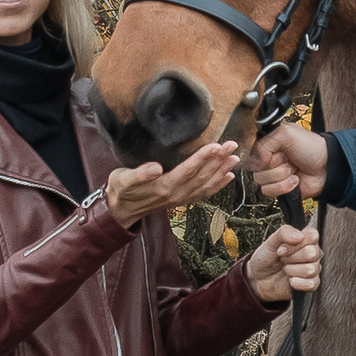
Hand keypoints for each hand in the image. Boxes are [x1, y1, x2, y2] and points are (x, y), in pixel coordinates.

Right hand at [104, 138, 238, 225]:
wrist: (121, 210)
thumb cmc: (121, 190)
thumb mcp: (123, 180)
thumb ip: (139, 174)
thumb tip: (156, 168)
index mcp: (164, 186)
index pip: (188, 170)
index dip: (203, 158)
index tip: (216, 145)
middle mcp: (176, 194)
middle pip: (202, 175)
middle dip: (219, 160)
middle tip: (232, 145)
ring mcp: (181, 199)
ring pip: (207, 184)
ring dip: (222, 170)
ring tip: (235, 157)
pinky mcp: (182, 200)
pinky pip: (205, 193)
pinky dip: (218, 185)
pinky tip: (228, 176)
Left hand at [244, 221, 321, 303]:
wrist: (258, 279)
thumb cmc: (266, 258)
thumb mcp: (270, 242)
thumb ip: (284, 233)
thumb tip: (300, 236)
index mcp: (305, 239)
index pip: (313, 236)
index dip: (295, 243)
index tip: (282, 247)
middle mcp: (313, 252)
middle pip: (312, 253)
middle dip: (291, 258)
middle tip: (282, 259)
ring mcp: (314, 268)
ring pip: (310, 269)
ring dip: (292, 270)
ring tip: (285, 269)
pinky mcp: (311, 283)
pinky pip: (311, 284)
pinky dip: (296, 283)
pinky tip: (290, 280)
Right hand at [248, 121, 329, 198]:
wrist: (327, 167)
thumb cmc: (311, 147)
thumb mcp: (286, 133)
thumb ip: (265, 143)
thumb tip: (255, 162)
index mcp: (268, 145)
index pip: (251, 153)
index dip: (262, 155)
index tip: (276, 151)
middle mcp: (268, 161)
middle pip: (255, 169)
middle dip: (276, 165)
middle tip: (289, 159)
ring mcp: (273, 176)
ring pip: (261, 181)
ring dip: (281, 175)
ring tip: (294, 169)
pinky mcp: (278, 189)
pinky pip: (269, 192)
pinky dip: (284, 186)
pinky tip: (295, 180)